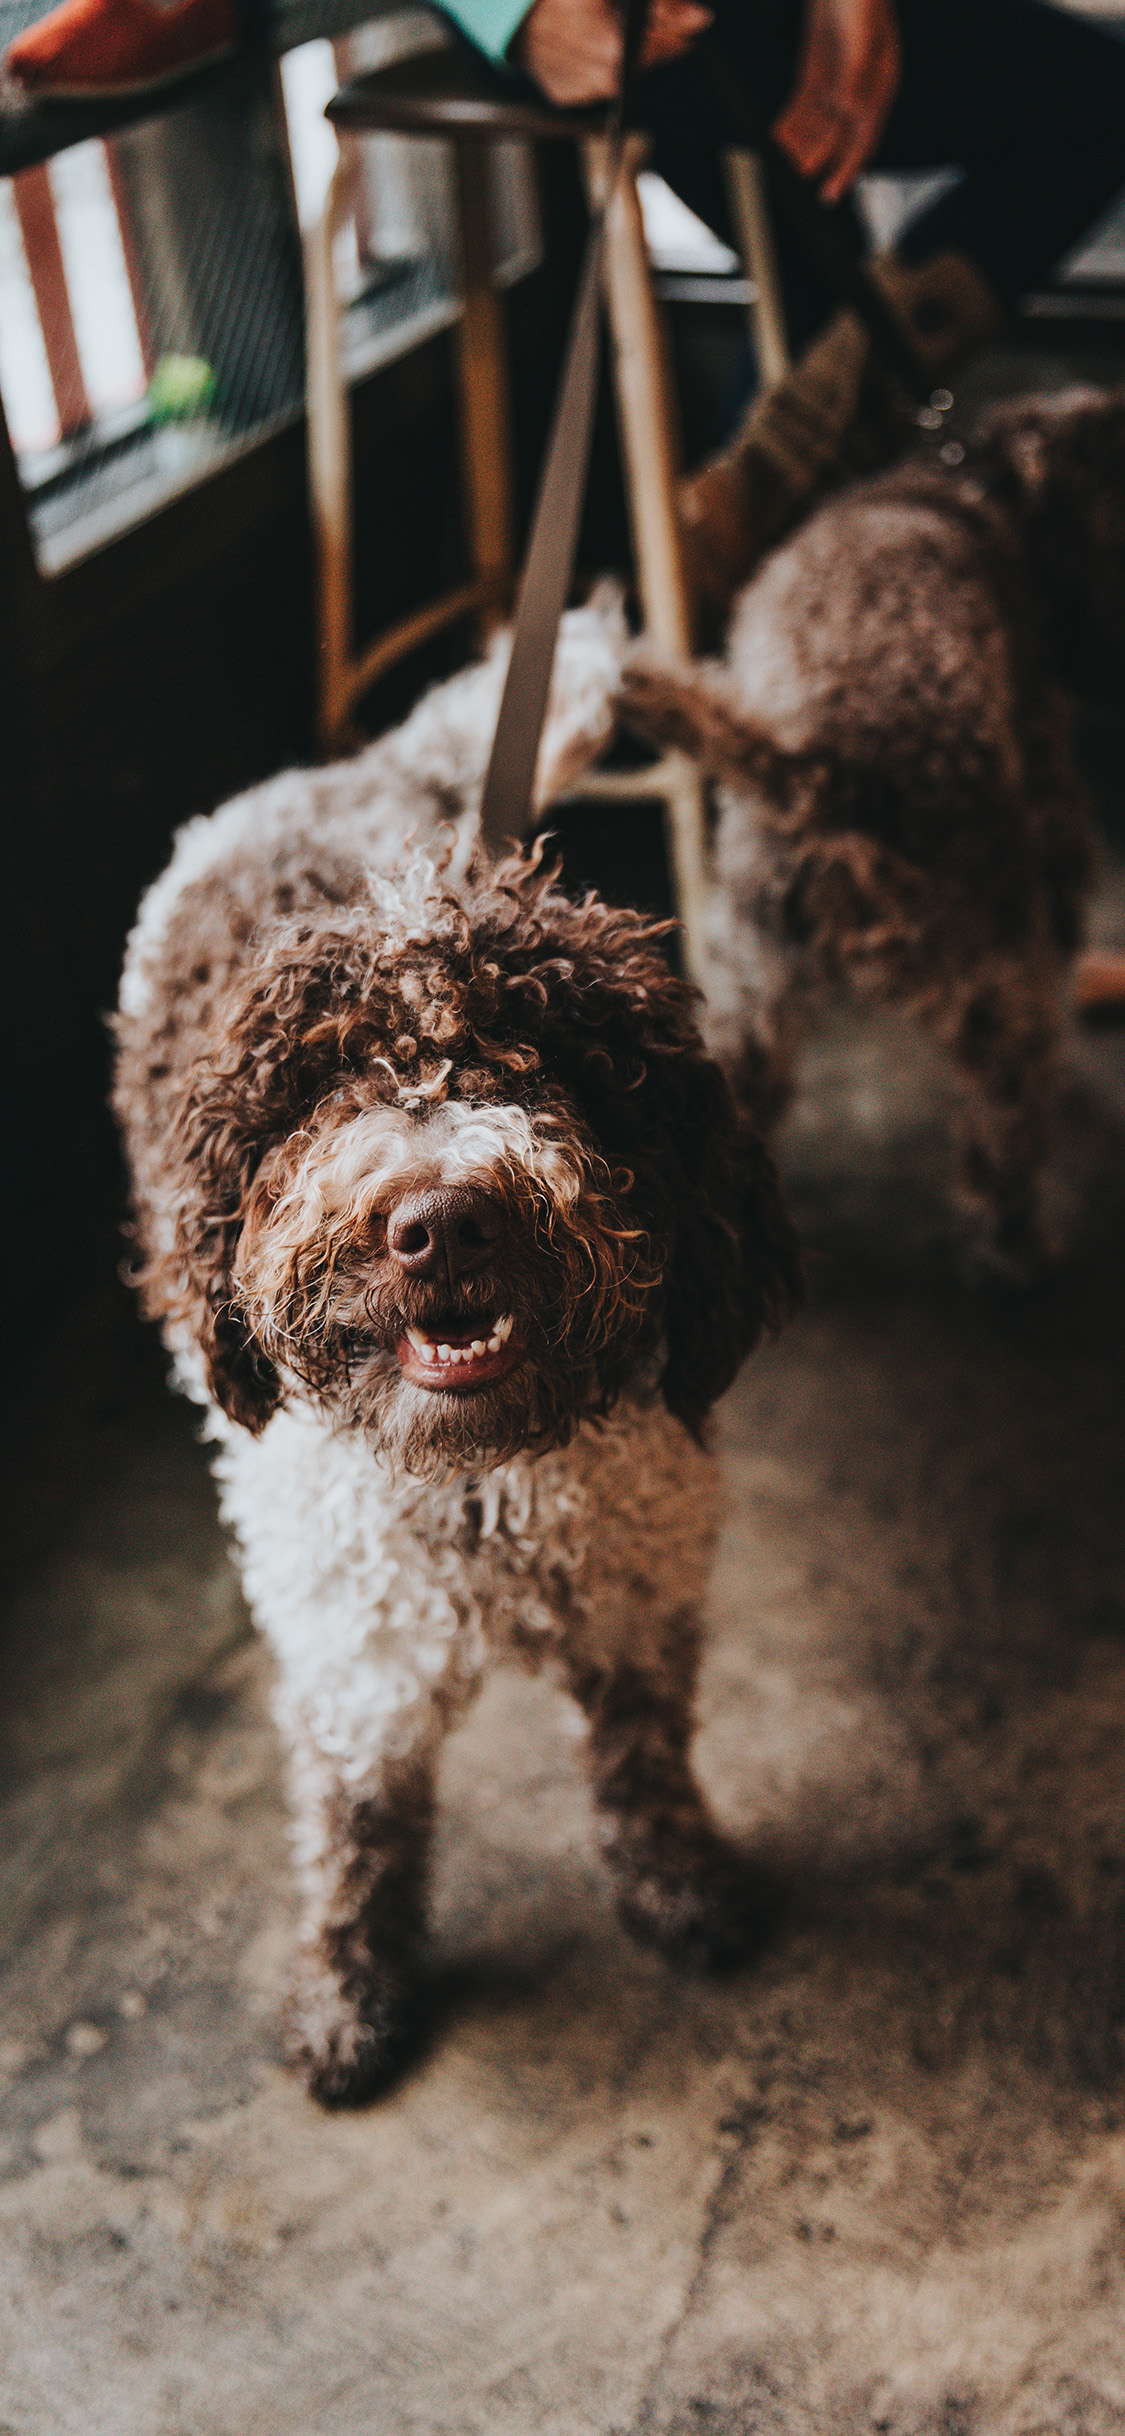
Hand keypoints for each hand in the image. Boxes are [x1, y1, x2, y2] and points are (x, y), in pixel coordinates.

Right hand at [515, 0, 711, 108]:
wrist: (509, 12)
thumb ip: (662, 4)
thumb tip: (699, 19)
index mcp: (619, 51)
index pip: (673, 42)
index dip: (680, 23)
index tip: (682, 14)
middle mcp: (605, 81)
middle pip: (649, 58)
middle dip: (650, 36)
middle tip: (623, 13)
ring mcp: (585, 92)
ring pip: (624, 71)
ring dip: (622, 49)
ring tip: (598, 24)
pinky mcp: (567, 96)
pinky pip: (595, 79)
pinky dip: (596, 61)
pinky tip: (582, 40)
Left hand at [773, 0, 899, 203]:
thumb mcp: (862, 30)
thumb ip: (857, 72)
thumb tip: (850, 111)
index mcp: (881, 80)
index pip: (866, 136)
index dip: (849, 167)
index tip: (831, 191)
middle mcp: (861, 86)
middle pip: (841, 136)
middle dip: (820, 160)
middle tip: (799, 179)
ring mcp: (838, 77)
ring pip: (820, 123)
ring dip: (803, 144)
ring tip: (784, 161)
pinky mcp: (817, 67)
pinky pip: (804, 104)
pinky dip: (791, 122)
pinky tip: (779, 135)